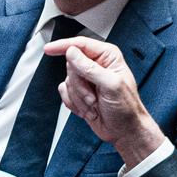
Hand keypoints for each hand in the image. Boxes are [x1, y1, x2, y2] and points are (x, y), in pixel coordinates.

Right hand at [51, 35, 165, 167]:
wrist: (124, 131)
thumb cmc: (126, 108)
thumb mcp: (111, 86)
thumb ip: (90, 68)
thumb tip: (72, 53)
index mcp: (108, 57)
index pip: (81, 44)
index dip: (63, 46)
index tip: (49, 49)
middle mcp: (96, 65)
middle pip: (71, 65)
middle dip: (80, 85)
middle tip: (93, 96)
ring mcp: (87, 79)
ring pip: (68, 80)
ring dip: (79, 97)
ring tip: (94, 104)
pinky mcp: (80, 92)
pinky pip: (65, 92)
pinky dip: (74, 103)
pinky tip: (88, 108)